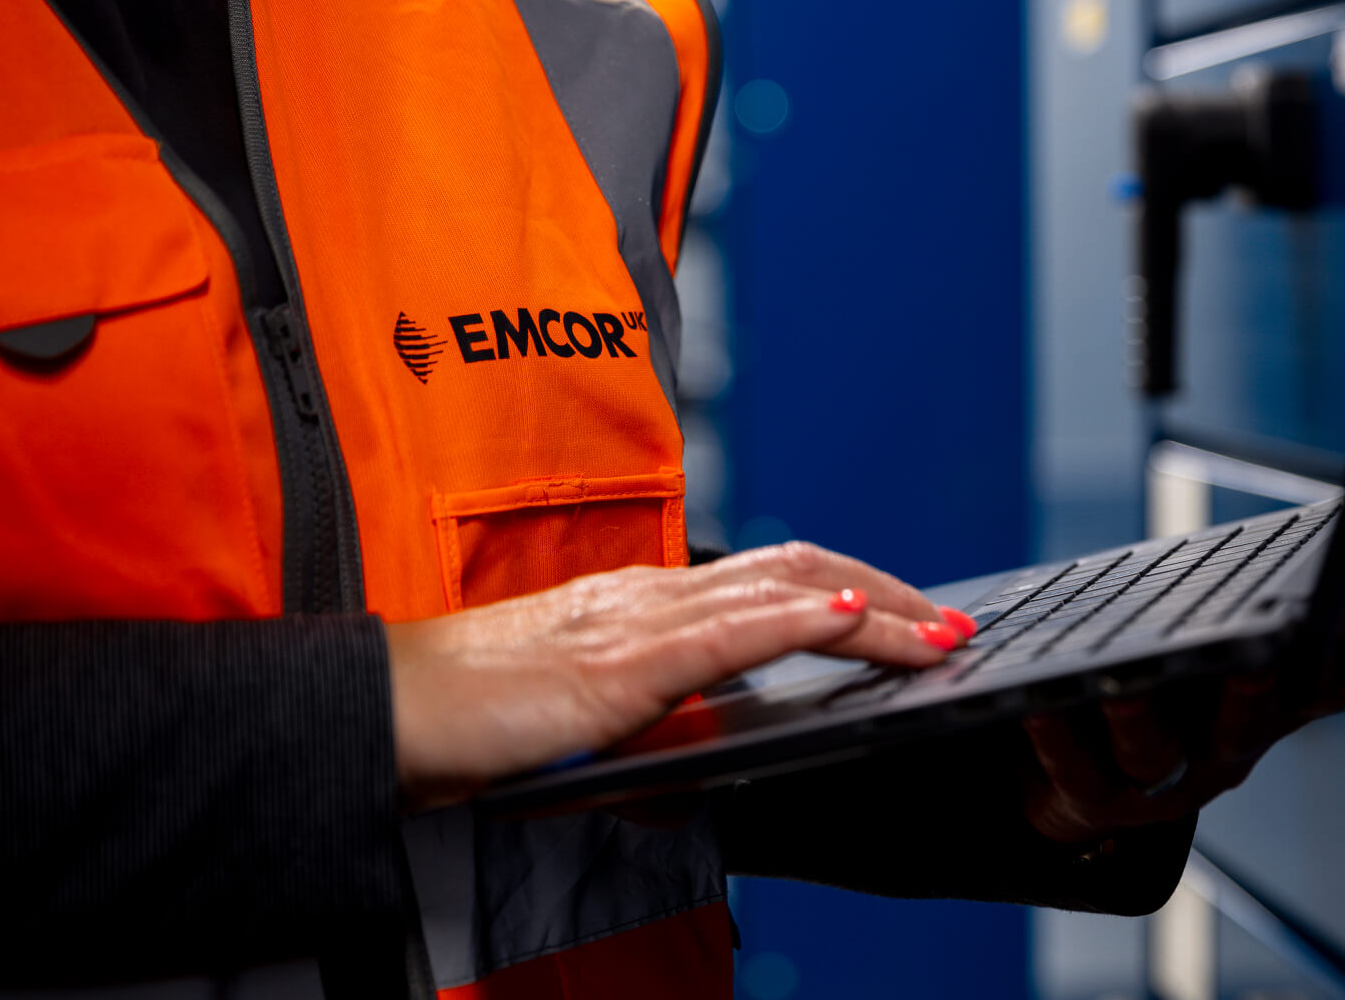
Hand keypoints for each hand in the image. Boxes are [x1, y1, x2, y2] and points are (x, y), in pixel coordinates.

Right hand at [385, 544, 969, 807]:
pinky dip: (800, 618)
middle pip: (798, 565)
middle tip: (951, 626)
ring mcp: (641, 619)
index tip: (909, 619)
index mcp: (647, 605)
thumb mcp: (585, 731)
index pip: (772, 578)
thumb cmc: (473, 717)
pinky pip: (729, 628)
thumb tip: (690, 778)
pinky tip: (848, 619)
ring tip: (935, 633)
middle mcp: (654, 594)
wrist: (393, 711)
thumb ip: (643, 743)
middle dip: (888, 592)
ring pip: (783, 587)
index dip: (852, 589)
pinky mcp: (623, 662)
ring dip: (874, 606)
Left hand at [1019, 552, 1344, 844]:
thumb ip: (1339, 604)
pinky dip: (1057, 740)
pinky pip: (1078, 775)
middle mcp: (1233, 748)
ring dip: (1142, 711)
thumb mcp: (1253, 636)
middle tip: (1261, 645)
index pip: (1344, 676)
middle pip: (1258, 719)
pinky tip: (1040, 701)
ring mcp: (1165, 780)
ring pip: (1158, 750)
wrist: (1086, 776)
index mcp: (1278, 702)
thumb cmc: (1182, 685)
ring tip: (1123, 676)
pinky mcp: (1095, 799)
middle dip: (1263, 684)